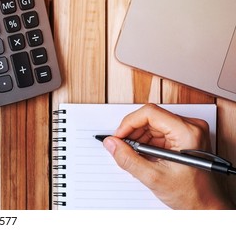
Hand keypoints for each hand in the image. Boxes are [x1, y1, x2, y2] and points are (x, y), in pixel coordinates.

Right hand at [102, 104, 233, 208]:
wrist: (206, 205)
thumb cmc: (192, 193)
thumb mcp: (154, 177)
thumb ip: (128, 159)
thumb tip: (112, 144)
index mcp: (187, 132)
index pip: (150, 113)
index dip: (129, 123)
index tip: (118, 137)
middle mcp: (190, 127)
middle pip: (150, 118)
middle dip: (133, 133)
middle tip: (123, 148)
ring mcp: (188, 131)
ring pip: (152, 125)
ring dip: (139, 139)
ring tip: (136, 157)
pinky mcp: (184, 137)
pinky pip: (158, 132)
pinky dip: (147, 143)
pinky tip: (145, 157)